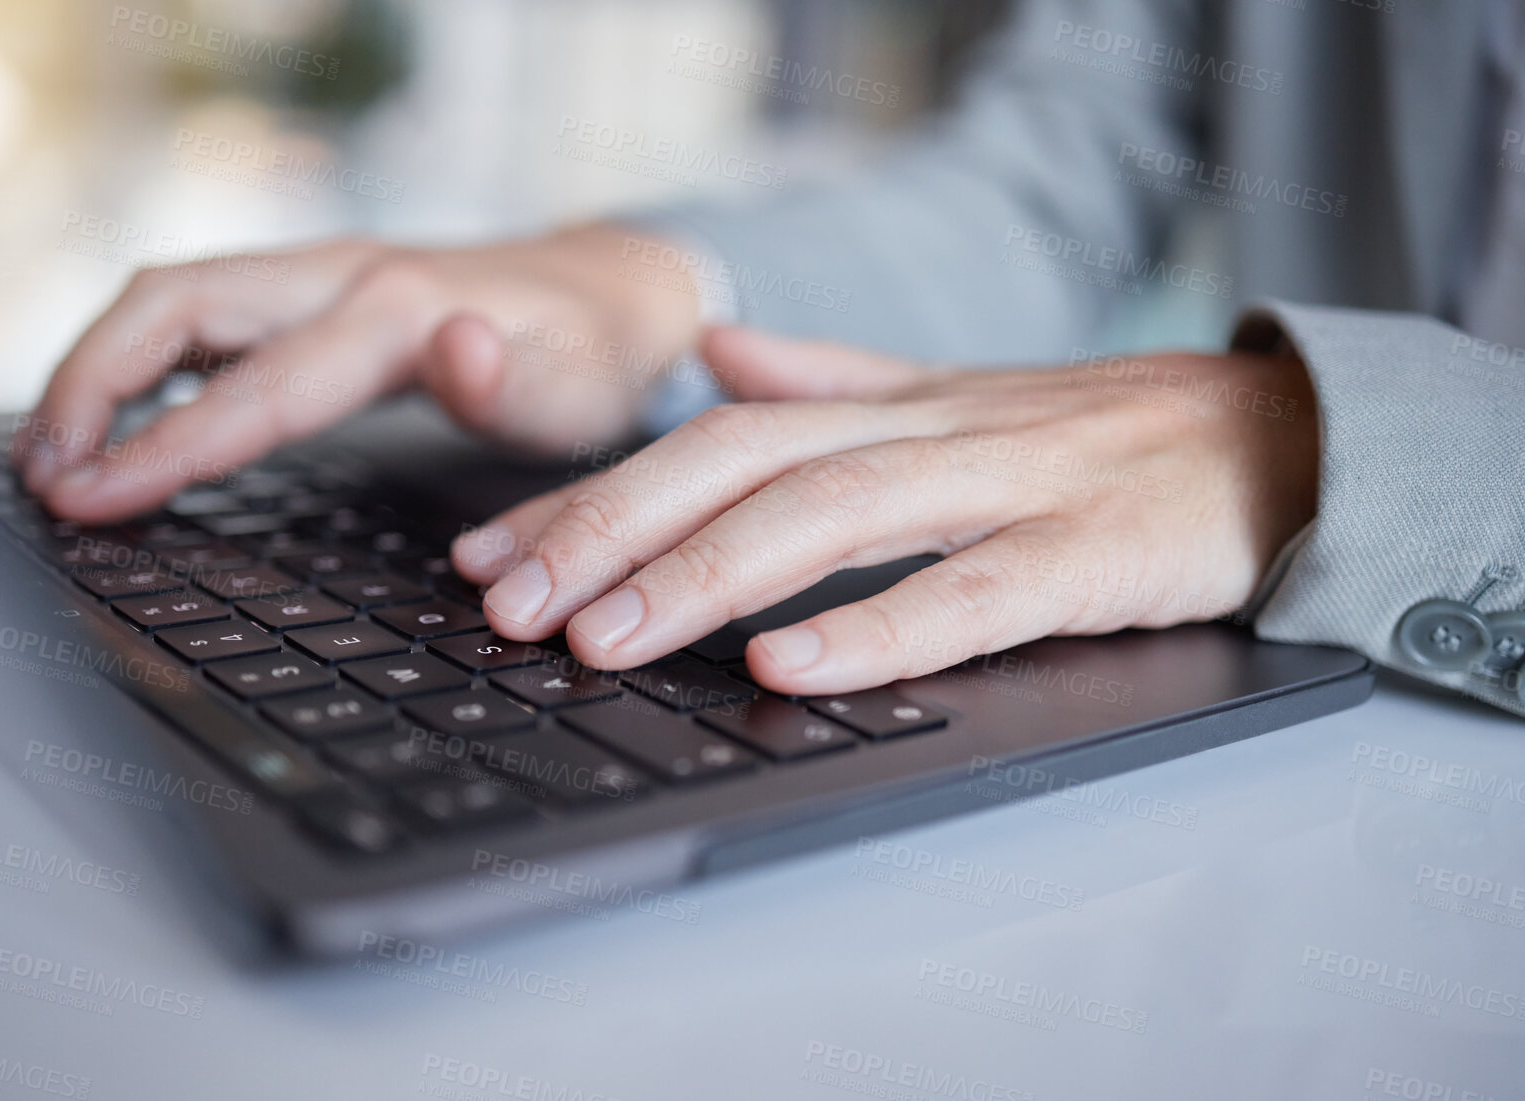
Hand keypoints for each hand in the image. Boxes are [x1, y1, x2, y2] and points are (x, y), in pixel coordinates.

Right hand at [14, 225, 699, 521]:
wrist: (609, 295)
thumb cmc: (590, 357)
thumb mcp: (579, 387)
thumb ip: (513, 382)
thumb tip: (455, 349)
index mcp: (397, 309)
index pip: (254, 385)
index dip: (163, 444)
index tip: (88, 498)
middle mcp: (342, 276)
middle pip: (173, 305)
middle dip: (89, 387)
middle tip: (42, 480)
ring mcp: (321, 277)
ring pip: (171, 300)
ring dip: (97, 369)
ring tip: (50, 458)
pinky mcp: (312, 295)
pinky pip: (199, 314)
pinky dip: (137, 361)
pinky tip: (112, 419)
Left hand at [450, 326, 1318, 695]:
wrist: (1279, 441)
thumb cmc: (1102, 437)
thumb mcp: (952, 396)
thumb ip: (832, 374)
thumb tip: (717, 353)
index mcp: (887, 405)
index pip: (708, 439)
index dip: (593, 496)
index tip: (490, 557)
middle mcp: (927, 433)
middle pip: (742, 465)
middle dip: (612, 532)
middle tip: (509, 607)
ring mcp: (1008, 487)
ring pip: (832, 516)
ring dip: (706, 577)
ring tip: (606, 637)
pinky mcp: (1089, 554)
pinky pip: (969, 591)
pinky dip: (875, 628)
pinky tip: (790, 665)